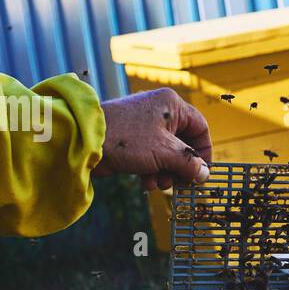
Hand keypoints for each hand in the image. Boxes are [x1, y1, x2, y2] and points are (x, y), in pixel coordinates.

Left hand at [94, 88, 211, 190]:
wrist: (84, 140)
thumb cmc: (126, 139)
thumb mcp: (164, 152)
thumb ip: (188, 163)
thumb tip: (205, 173)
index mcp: (172, 105)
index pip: (200, 127)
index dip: (203, 151)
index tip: (201, 171)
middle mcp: (160, 111)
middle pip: (183, 143)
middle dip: (180, 166)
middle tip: (178, 183)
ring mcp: (144, 125)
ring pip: (166, 152)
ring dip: (166, 172)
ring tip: (158, 184)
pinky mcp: (132, 138)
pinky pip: (151, 155)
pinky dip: (152, 170)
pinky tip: (145, 182)